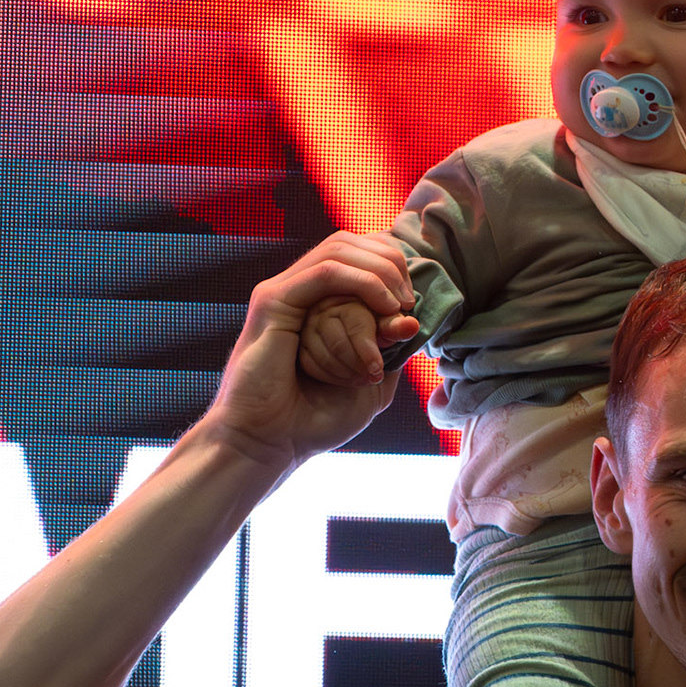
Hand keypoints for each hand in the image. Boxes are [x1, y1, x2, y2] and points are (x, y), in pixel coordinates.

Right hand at [204, 234, 417, 467]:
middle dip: (391, 261)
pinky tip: (385, 306)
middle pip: (349, 242)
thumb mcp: (370, 383)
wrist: (271, 444)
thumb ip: (390, 350)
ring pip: (338, 250)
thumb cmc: (314, 420)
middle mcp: (299, 290)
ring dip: (381, 270)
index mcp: (318, 303)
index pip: (357, 253)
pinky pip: (324, 272)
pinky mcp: (273, 301)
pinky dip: (363, 282)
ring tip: (401, 304)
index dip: (393, 264)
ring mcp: (284, 292)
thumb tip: (412, 320)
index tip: (414, 302)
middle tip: (410, 300)